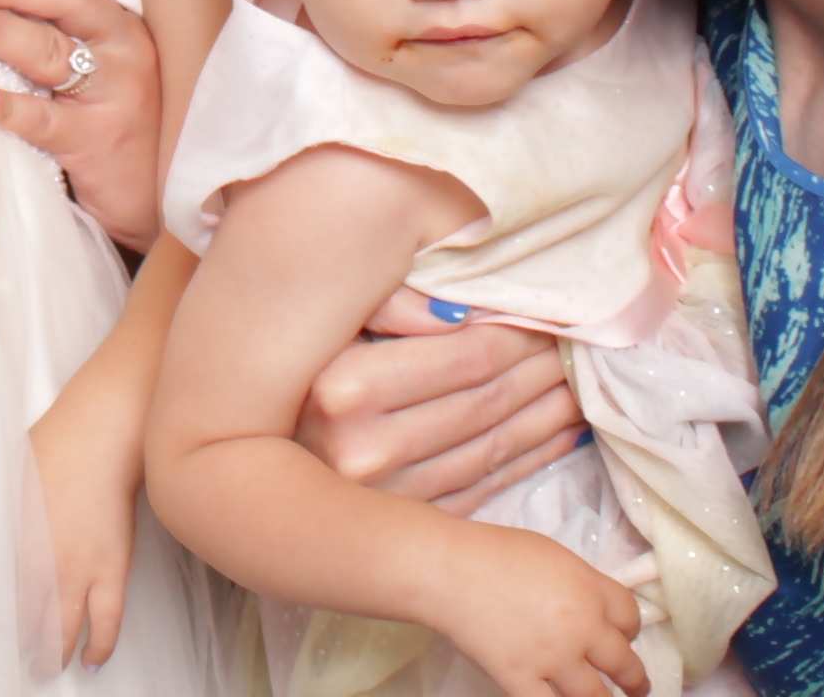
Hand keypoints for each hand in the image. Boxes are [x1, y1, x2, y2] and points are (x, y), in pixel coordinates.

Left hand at [0, 0, 162, 247]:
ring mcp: (115, 96)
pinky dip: (8, 107)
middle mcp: (124, 51)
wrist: (160, 202)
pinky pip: (44, 121)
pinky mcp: (98, 141)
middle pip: (63, 1)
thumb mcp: (103, 71)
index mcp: (121, 26)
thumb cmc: (121, 126)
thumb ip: (63, 35)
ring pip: (49, 52)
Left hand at [32, 366, 146, 666]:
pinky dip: (99, 646)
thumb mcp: (12, 482)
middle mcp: (44, 562)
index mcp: (17, 540)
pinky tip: (93, 661)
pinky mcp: (113, 569)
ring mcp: (80, 569)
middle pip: (28, 618)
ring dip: (53, 654)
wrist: (100, 436)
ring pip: (63, 629)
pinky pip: (106, 621)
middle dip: (22, 644)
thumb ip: (5, 515)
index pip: (1, 593)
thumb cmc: (55, 446)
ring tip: (46, 670)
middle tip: (18, 659)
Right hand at [299, 297, 585, 512]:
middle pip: (485, 400)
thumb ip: (386, 300)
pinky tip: (561, 432)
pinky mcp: (406, 523)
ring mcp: (389, 495)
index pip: (465, 354)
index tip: (553, 311)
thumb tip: (464, 307)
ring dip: (548, 413)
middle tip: (582, 342)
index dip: (520, 331)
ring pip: (494, 446)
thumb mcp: (324, 317)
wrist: (241, 455)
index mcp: (343, 387)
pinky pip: (486, 486)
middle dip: (544, 369)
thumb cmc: (288, 366)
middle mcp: (364, 448)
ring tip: (578, 381)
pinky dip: (531, 457)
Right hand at [441, 523, 648, 696]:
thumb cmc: (491, 551)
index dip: (630, 631)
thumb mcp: (549, 554)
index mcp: (588, 588)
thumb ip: (579, 584)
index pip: (630, 617)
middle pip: (623, 662)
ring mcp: (552, 657)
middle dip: (634, 680)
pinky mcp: (520, 678)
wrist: (445, 568)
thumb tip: (592, 610)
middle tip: (636, 688)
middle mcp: (580, 626)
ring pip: (594, 695)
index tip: (624, 638)